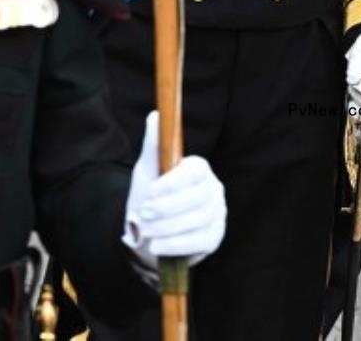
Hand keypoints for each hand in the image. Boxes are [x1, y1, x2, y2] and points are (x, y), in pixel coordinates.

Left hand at [122, 111, 225, 267]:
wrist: (149, 232)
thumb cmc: (150, 196)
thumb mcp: (147, 170)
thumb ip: (153, 144)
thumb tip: (155, 115)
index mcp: (199, 169)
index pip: (196, 171)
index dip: (174, 183)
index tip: (150, 192)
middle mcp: (214, 189)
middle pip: (198, 198)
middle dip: (167, 208)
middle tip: (144, 214)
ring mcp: (217, 214)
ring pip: (198, 220)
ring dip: (168, 227)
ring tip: (147, 231)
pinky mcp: (214, 237)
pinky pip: (199, 241)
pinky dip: (175, 244)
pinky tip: (156, 246)